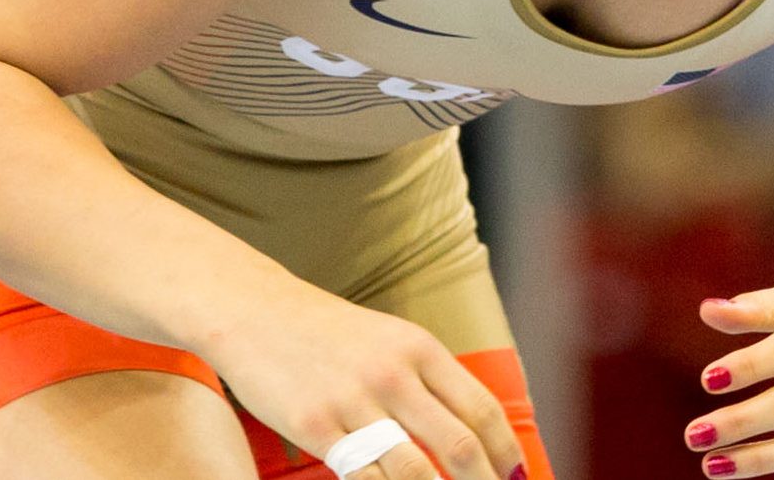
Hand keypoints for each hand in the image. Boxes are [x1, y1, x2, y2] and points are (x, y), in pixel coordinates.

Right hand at [200, 277, 526, 479]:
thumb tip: (473, 430)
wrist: (255, 310)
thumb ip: (429, 380)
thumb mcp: (390, 340)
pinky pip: (364, 478)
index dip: (506, 452)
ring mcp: (354, 402)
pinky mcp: (316, 428)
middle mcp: (394, 374)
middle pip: (459, 445)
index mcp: (419, 349)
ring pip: (415, 472)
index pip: (482, 409)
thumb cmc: (328, 334)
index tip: (517, 477)